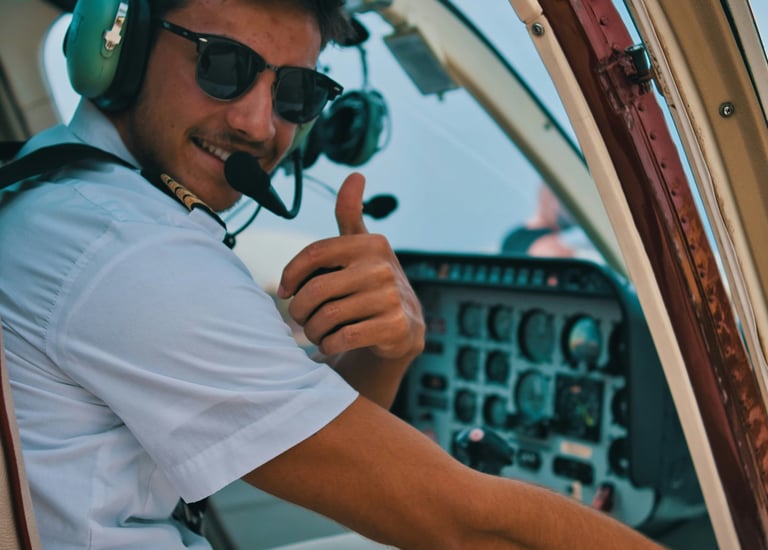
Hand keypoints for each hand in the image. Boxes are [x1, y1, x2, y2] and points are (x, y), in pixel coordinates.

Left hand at [278, 172, 423, 360]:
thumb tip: (356, 175)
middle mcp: (383, 267)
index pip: (314, 254)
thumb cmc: (370, 283)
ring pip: (328, 317)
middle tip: (299, 319)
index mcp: (370, 244)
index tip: (284, 291)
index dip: (291, 274)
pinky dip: (328, 344)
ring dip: (313, 330)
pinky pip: (344, 337)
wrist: (403, 328)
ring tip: (314, 333)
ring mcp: (392, 297)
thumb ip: (351, 214)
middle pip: (317, 290)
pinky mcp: (396, 326)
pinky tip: (329, 343)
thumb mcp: (362, 247)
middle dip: (299, 310)